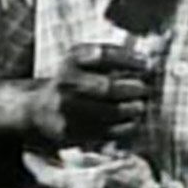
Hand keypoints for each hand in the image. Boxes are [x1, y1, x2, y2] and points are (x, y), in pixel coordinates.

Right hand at [31, 43, 151, 147]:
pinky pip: (105, 131)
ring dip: (131, 109)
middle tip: (144, 89)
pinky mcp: (71, 132)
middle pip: (107, 87)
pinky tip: (132, 121)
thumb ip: (111, 57)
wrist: (39, 109)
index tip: (147, 64)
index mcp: (72, 59)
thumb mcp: (84, 60)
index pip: (104, 56)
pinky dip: (125, 126)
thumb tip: (147, 63)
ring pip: (109, 112)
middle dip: (132, 89)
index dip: (129, 59)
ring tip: (141, 106)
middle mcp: (66, 83)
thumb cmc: (74, 79)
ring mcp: (67, 109)